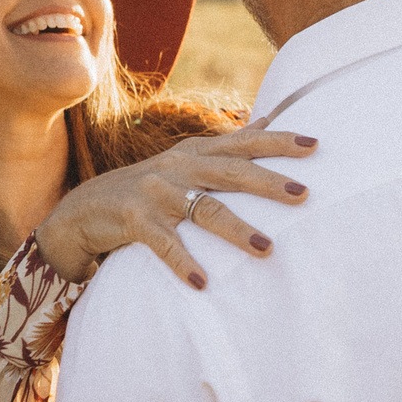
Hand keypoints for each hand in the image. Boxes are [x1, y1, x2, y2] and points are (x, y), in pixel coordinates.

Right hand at [33, 121, 317, 288]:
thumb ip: (228, 143)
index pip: (244, 143)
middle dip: (268, 182)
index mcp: (197, 151)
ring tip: (267, 248)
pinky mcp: (135, 219)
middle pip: (231, 172)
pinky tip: (203, 282)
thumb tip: (269, 119)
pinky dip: (183, 262)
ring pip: (204, 209)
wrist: (86, 208)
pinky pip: (164, 243)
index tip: (316, 145)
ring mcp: (157, 192)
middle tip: (304, 195)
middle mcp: (180, 167)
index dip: (279, 141)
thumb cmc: (151, 186)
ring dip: (236, 230)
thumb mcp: (187, 159)